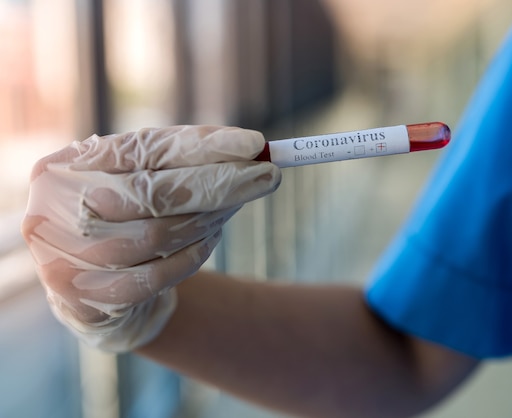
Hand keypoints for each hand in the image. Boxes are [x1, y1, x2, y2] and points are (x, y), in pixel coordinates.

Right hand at [21, 126, 280, 351]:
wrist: (95, 286)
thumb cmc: (126, 218)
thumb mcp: (144, 182)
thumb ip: (185, 163)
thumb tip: (253, 150)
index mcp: (68, 164)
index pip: (145, 148)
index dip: (204, 146)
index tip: (256, 144)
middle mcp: (56, 206)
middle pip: (153, 193)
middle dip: (219, 184)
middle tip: (270, 175)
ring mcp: (64, 254)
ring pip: (159, 236)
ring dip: (207, 221)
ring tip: (231, 209)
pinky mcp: (83, 297)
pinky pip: (156, 277)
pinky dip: (190, 257)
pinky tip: (207, 242)